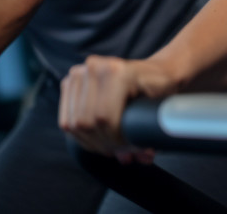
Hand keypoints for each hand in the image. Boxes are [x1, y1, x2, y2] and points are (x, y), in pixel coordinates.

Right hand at [59, 56, 174, 162]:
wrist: (155, 72)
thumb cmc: (160, 90)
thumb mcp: (159, 108)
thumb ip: (146, 131)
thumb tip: (131, 158)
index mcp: (116, 71)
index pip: (103, 118)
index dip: (116, 141)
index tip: (132, 149)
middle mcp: (94, 67)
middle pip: (85, 123)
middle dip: (105, 144)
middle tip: (123, 152)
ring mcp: (79, 72)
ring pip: (73, 124)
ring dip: (93, 143)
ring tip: (113, 147)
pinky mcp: (70, 81)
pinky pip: (66, 120)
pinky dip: (81, 136)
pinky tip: (99, 139)